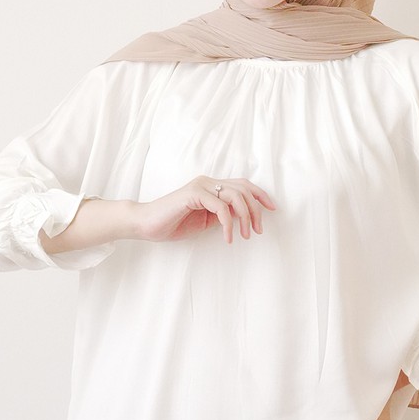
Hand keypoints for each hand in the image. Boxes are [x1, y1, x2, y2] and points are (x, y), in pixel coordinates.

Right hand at [135, 177, 276, 244]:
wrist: (146, 224)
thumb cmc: (173, 224)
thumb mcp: (205, 222)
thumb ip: (223, 216)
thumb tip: (244, 217)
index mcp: (211, 187)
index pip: (243, 185)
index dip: (260, 195)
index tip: (272, 209)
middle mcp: (208, 182)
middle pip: (243, 189)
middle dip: (256, 210)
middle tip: (258, 230)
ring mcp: (201, 186)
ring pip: (235, 196)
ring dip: (245, 217)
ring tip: (245, 235)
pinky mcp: (193, 194)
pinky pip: (220, 207)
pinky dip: (228, 223)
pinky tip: (228, 237)